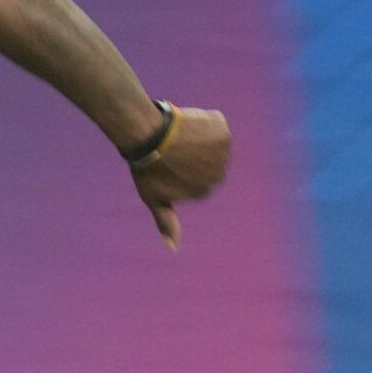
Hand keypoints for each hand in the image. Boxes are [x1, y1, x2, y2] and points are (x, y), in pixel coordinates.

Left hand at [132, 104, 229, 250]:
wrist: (149, 136)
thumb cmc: (148, 169)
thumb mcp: (155, 198)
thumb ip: (167, 223)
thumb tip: (173, 249)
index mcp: (204, 191)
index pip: (198, 177)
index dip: (182, 168)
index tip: (168, 163)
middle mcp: (219, 174)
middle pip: (210, 162)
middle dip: (194, 155)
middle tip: (173, 149)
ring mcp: (223, 153)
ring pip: (213, 144)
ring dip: (200, 139)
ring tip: (178, 137)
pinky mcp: (223, 131)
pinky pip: (217, 125)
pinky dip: (205, 123)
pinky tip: (189, 125)